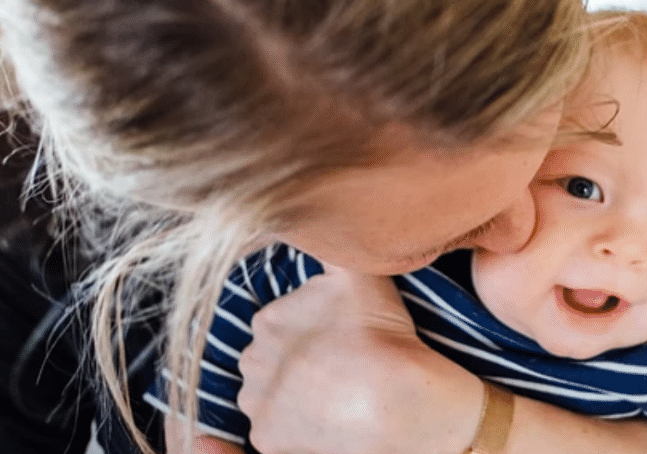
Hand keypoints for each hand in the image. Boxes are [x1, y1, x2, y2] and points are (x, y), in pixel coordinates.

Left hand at [237, 267, 484, 453]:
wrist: (394, 399)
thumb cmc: (379, 333)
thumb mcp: (358, 271)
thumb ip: (331, 243)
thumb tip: (313, 215)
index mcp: (268, 318)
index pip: (282, 321)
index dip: (314, 330)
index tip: (341, 337)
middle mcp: (251, 360)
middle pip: (272, 359)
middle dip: (298, 361)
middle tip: (339, 364)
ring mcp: (258, 403)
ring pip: (271, 396)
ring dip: (295, 394)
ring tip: (336, 393)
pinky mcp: (267, 440)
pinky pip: (278, 432)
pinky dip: (298, 427)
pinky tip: (329, 419)